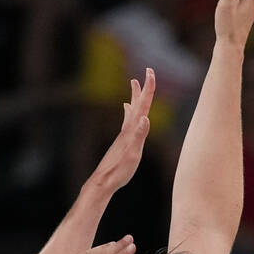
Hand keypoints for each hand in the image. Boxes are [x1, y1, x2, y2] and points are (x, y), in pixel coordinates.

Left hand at [81, 68, 154, 201]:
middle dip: (143, 88)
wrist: (103, 182)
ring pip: (131, 111)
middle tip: (146, 72)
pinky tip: (126, 111)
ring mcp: (123, 135)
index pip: (143, 105)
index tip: (151, 71)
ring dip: (135, 97)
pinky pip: (126, 121)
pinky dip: (128, 113)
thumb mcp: (133, 153)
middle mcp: (127, 130)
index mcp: (132, 130)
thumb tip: (145, 117)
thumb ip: (139, 135)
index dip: (148, 88)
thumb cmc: (119, 170)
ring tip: (134, 84)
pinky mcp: (121, 142)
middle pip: (137, 104)